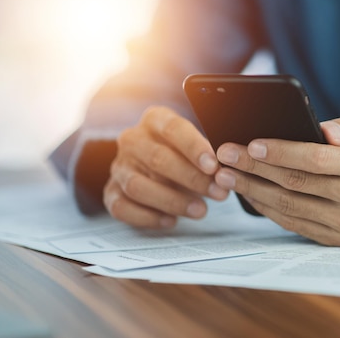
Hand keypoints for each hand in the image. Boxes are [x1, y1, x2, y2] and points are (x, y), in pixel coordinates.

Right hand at [103, 106, 229, 227]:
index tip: (214, 166)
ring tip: (200, 210)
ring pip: (139, 185)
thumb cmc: (185, 155)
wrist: (157, 167)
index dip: (194, 147)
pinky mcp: (110, 192)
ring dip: (172, 201)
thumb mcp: (198, 147)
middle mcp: (132, 140)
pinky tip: (171, 221)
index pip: (173, 128)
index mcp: (154, 119)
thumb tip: (228, 170)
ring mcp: (119, 166)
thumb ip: (209, 156)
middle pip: (158, 158)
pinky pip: (122, 207)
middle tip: (218, 192)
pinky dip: (148, 217)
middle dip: (191, 178)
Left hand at [214, 110, 339, 245]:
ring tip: (225, 174)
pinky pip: (293, 223)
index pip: (317, 160)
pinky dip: (266, 208)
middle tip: (224, 155)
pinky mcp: (335, 238)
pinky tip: (248, 193)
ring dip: (252, 190)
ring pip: (289, 206)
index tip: (251, 144)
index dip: (281, 152)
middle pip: (297, 183)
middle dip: (255, 168)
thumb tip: (324, 130)